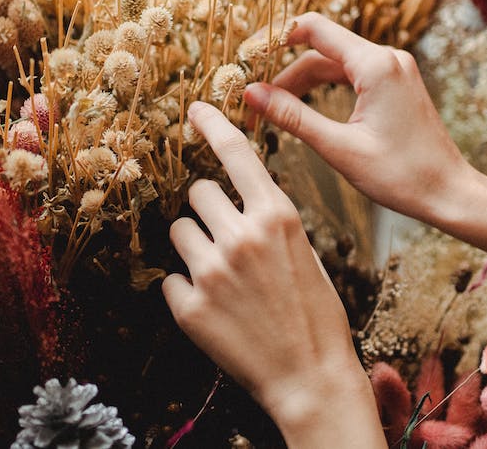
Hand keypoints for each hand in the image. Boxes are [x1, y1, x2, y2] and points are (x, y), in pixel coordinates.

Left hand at [162, 101, 382, 447]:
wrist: (311, 376)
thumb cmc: (316, 314)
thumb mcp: (304, 252)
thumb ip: (268, 219)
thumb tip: (233, 198)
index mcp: (277, 216)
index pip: (237, 154)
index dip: (214, 125)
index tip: (195, 109)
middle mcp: (241, 235)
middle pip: (198, 192)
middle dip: (209, 210)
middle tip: (228, 238)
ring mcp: (211, 271)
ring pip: (178, 230)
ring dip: (195, 246)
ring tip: (223, 277)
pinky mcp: (189, 306)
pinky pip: (170, 277)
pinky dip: (187, 290)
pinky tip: (217, 309)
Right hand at [244, 12, 474, 225]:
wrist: (450, 192)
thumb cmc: (402, 175)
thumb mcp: (339, 148)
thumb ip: (293, 117)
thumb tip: (252, 94)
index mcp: (376, 65)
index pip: (314, 29)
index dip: (275, 38)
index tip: (247, 56)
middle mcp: (388, 57)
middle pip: (322, 49)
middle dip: (286, 73)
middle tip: (254, 100)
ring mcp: (396, 69)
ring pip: (336, 63)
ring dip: (304, 82)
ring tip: (274, 108)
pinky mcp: (398, 84)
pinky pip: (353, 74)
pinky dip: (327, 87)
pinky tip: (306, 108)